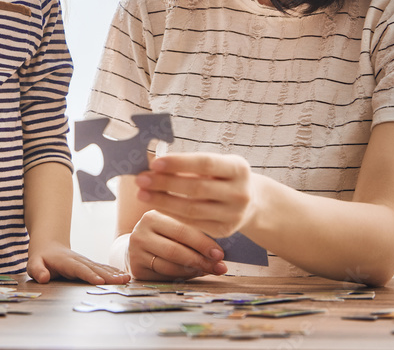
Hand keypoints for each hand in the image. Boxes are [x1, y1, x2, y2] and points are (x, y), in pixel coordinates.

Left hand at [27, 240, 130, 284]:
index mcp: (66, 262)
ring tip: (126, 279)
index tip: (99, 281)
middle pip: (94, 268)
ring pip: (101, 267)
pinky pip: (103, 268)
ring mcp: (85, 261)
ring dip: (114, 273)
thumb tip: (43, 278)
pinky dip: (114, 272)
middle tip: (121, 281)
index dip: (88, 275)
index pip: (78, 269)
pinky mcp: (90, 264)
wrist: (48, 244)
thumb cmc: (40, 257)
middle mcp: (78, 260)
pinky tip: (124, 277)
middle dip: (108, 275)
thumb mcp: (33, 263)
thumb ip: (37, 270)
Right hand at [126, 210, 226, 279]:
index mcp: (152, 217)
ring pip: (170, 266)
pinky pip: (164, 276)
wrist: (138, 246)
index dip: (203, 243)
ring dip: (193, 271)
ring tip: (208, 270)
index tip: (220, 254)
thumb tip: (218, 255)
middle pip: (175, 250)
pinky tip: (193, 274)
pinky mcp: (136, 268)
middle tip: (219, 267)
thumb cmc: (164, 235)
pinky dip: (181, 276)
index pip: (181, 230)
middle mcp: (140, 233)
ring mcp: (135, 252)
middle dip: (200, 260)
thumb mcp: (174, 227)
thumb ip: (193, 235)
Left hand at [136, 153, 255, 238]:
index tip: (154, 163)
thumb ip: (191, 164)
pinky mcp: (224, 230)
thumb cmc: (224, 177)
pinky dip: (172, 213)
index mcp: (238, 168)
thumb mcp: (218, 165)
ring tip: (142, 193)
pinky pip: (193, 223)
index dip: (179, 163)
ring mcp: (233, 214)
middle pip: (196, 188)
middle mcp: (240, 192)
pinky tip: (156, 206)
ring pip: (192, 209)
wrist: (252, 202)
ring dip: (163, 201)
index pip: (205, 164)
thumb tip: (154, 164)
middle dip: (165, 183)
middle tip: (141, 179)